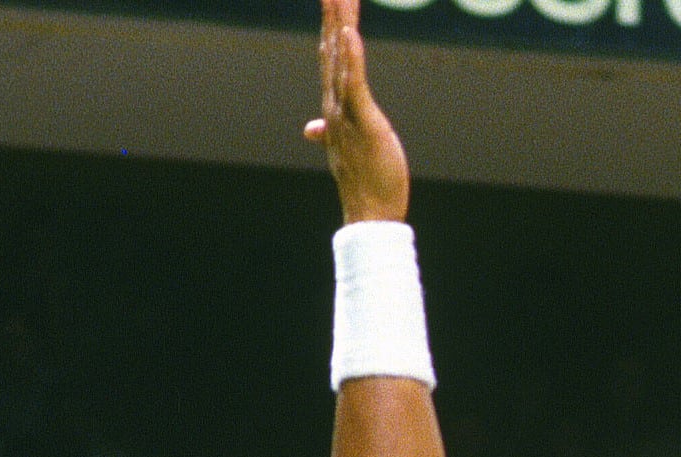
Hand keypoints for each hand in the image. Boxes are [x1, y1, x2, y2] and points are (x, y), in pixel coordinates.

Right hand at [302, 0, 409, 222]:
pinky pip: (356, 85)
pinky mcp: (364, 122)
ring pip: (341, 59)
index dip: (332, 23)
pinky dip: (352, 58)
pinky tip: (349, 32)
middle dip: (333, 12)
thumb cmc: (364, 179)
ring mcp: (346, 112)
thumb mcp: (346, 146)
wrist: (369, 213)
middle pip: (332, 47)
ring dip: (340, 24)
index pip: (331, 54)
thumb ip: (328, 129)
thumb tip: (310, 128)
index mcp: (333, 104)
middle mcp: (334, 103)